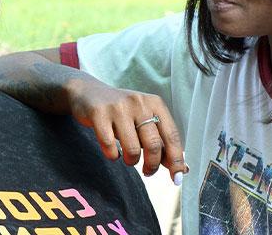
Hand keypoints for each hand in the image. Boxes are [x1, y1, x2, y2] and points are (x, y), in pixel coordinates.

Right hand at [67, 80, 187, 183]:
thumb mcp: (144, 120)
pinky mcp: (99, 114)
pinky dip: (112, 156)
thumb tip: (182, 169)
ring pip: (132, 149)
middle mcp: (139, 103)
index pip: (172, 135)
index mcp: (155, 103)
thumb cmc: (122, 111)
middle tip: (148, 171)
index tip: (176, 178)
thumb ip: (162, 141)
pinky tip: (112, 152)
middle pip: (153, 145)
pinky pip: (109, 146)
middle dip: (152, 165)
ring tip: (128, 158)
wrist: (89, 93)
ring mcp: (118, 107)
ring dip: (131, 161)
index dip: (176, 160)